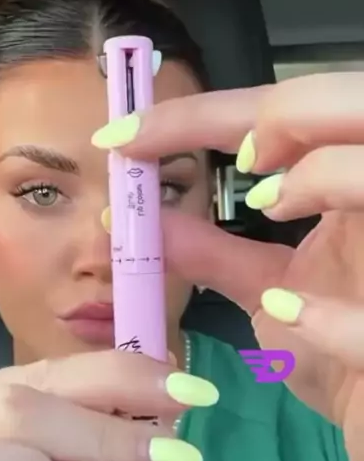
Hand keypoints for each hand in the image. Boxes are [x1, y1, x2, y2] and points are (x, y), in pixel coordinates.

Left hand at [91, 72, 363, 460]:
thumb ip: (208, 252)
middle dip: (289, 113)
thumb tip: (132, 218)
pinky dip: (333, 309)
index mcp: (353, 193)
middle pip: (357, 106)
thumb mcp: (267, 294)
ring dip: (324, 173)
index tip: (121, 138)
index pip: (284, 119)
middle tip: (237, 157)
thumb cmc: (337, 355)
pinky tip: (293, 312)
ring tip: (271, 203)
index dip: (200, 114)